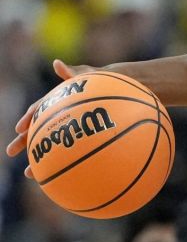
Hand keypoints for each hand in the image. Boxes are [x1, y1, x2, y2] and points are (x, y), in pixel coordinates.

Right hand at [7, 59, 95, 176]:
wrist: (122, 91)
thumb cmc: (104, 81)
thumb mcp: (88, 76)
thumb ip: (73, 73)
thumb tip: (57, 63)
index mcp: (58, 101)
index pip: (40, 109)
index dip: (29, 117)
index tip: (20, 127)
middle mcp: (61, 116)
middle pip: (39, 130)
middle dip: (24, 141)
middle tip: (10, 151)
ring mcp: (70, 129)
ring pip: (52, 146)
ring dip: (39, 160)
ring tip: (29, 173)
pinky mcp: (82, 139)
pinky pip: (71, 153)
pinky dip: (64, 164)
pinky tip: (59, 178)